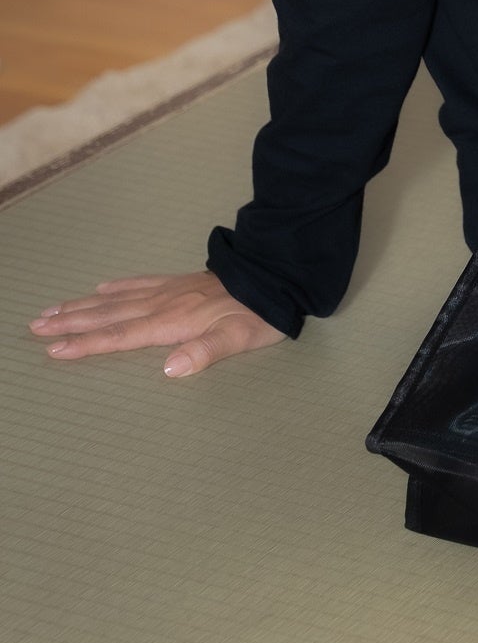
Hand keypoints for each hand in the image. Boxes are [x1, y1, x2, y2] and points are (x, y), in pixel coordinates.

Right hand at [27, 270, 287, 375]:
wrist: (278, 274)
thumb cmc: (261, 313)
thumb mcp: (241, 338)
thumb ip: (206, 352)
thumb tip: (170, 368)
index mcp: (174, 322)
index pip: (121, 336)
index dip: (87, 344)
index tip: (54, 349)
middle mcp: (164, 304)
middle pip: (108, 315)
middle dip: (70, 323)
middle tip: (34, 326)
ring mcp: (170, 290)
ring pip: (116, 299)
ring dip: (83, 306)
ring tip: (52, 309)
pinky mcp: (181, 281)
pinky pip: (140, 282)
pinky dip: (117, 286)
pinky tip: (101, 288)